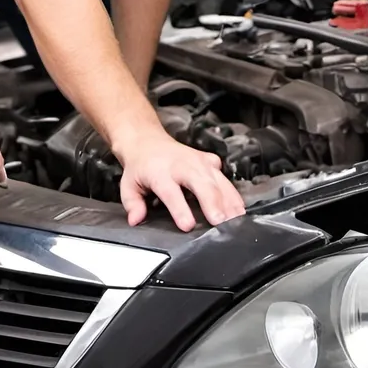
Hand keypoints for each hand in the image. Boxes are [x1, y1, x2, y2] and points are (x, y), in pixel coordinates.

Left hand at [117, 131, 245, 230]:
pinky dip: (233, 194)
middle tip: (220, 223)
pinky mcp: (209, 161)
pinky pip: (225, 178)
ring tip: (236, 220)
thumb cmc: (140, 167)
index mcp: (160, 172)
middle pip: (201, 184)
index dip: (180, 209)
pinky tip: (239, 209)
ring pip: (217, 180)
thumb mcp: (128, 184)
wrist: (148, 141)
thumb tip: (136, 219)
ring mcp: (198, 161)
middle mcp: (182, 165)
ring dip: (228, 201)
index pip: (171, 192)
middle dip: (212, 203)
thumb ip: (132, 203)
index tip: (188, 225)